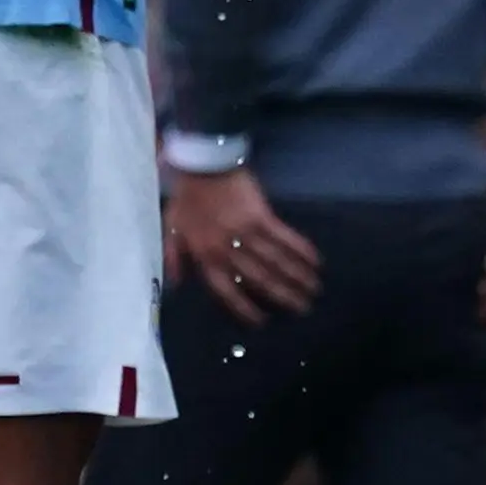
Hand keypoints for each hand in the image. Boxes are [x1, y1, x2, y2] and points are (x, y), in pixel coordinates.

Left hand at [165, 165, 322, 325]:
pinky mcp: (262, 215)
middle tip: (302, 309)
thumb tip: (176, 285)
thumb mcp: (171, 227)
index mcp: (205, 255)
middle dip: (283, 296)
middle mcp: (227, 249)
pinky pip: (284, 237)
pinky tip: (314, 261)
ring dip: (296, 277)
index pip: (226, 290)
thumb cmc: (187, 197)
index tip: (262, 321)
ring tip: (313, 290)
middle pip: (259, 279)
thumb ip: (173, 257)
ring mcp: (246, 232)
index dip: (244, 308)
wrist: (203, 163)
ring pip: (275, 262)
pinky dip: (300, 250)